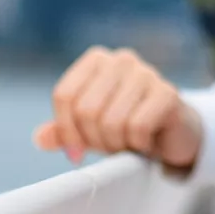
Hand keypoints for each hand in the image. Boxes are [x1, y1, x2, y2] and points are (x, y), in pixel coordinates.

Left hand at [33, 46, 203, 169]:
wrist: (174, 132)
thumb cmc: (127, 125)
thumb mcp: (90, 129)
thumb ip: (65, 131)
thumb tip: (40, 138)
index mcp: (96, 60)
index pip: (64, 96)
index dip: (67, 130)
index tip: (76, 153)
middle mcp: (121, 60)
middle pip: (86, 109)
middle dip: (94, 139)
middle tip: (109, 147)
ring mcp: (147, 73)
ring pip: (111, 121)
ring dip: (117, 144)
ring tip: (127, 144)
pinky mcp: (168, 93)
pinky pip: (137, 127)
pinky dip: (137, 144)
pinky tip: (144, 142)